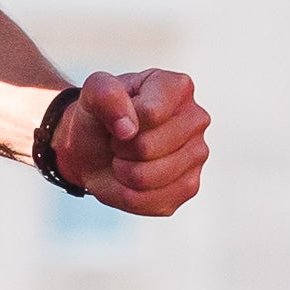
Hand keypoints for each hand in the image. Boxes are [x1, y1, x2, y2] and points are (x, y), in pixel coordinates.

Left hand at [55, 69, 209, 215]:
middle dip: (120, 149)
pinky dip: (127, 194)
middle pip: (147, 148)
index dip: (121, 121)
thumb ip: (105, 94)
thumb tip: (128, 129)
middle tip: (119, 141)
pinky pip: (148, 201)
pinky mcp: (189, 187)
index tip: (118, 117)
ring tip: (124, 158)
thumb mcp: (91, 93)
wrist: (95, 148)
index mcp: (178, 87)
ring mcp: (197, 154)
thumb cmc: (100, 116)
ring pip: (146, 178)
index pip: (150, 113)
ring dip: (121, 171)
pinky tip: (131, 178)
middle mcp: (196, 119)